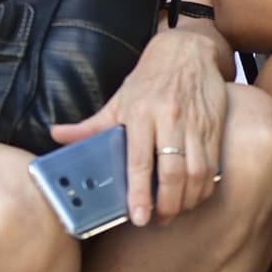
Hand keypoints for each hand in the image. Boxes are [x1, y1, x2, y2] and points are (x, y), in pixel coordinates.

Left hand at [49, 28, 226, 225]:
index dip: (140, 193)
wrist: (188, 51)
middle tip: (158, 220)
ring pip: (197, 173)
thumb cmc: (149, 79)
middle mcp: (170, 119)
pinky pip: (213, 166)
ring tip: (175, 211)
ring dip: (187, 200)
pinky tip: (194, 196)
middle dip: (167, 204)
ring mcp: (195, 124)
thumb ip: (91, 125)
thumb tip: (56, 136)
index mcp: (141, 113)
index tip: (138, 217)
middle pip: (172, 173)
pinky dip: (204, 187)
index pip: (140, 161)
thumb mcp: (118, 99)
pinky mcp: (214, 127)